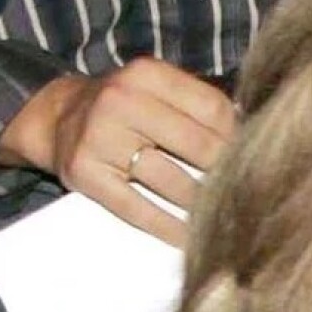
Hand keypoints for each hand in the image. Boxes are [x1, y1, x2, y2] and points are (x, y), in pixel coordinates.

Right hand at [0, 58, 236, 246]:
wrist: (59, 117)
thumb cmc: (126, 106)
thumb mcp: (156, 88)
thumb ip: (199, 104)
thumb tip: (252, 137)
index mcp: (147, 74)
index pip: (213, 109)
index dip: (237, 139)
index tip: (251, 159)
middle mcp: (121, 100)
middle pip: (197, 145)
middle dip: (224, 172)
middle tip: (243, 192)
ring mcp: (100, 138)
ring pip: (171, 181)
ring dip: (200, 204)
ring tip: (220, 215)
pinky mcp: (86, 174)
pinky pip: (137, 209)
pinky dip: (167, 227)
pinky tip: (187, 237)